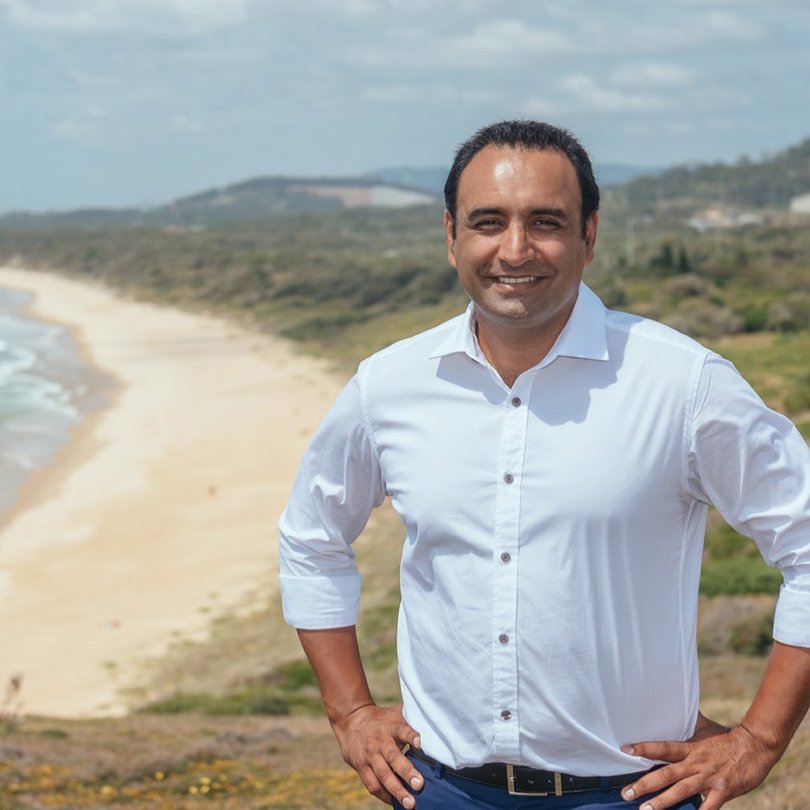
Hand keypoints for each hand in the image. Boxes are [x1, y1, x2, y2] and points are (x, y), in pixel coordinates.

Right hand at [332, 703, 423, 806]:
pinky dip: (383, 795)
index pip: (402, 730)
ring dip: (396, 791)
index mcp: (391, 727)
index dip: (411, 736)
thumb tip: (434, 722)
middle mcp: (380, 741)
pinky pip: (372, 784)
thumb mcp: (395, 714)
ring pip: (383, 775)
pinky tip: (394, 802)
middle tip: (419, 785)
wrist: (352, 720)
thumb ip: (412, 719)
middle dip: (406, 772)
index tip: (420, 742)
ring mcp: (370, 755)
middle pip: (393, 757)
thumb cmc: (383, 720)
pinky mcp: (361, 766)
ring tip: (409, 804)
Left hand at [620, 720, 776, 809]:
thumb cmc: (727, 738)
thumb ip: (688, 723)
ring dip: (662, 802)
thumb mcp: (704, 728)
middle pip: (666, 773)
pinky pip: (708, 807)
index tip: (625, 749)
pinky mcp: (722, 791)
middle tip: (625, 793)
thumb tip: (674, 704)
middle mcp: (696, 763)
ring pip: (681, 791)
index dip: (644, 748)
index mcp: (690, 749)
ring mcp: (708, 779)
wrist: (755, 746)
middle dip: (644, 784)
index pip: (663, 747)